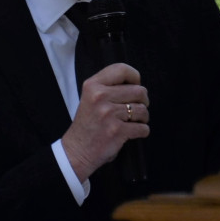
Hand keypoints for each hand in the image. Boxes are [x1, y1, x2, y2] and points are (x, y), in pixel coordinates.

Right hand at [61, 63, 149, 181]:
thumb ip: (108, 87)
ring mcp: (108, 114)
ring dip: (142, 118)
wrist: (76, 150)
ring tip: (132, 121)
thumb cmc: (87, 124)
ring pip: (143, 110)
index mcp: (92, 85)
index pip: (121, 69)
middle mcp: (100, 97)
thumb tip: (136, 83)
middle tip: (135, 108)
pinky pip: (143, 128)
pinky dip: (141, 131)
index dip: (134, 76)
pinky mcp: (117, 131)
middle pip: (139, 90)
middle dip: (143, 101)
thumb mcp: (90, 98)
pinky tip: (130, 133)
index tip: (134, 85)